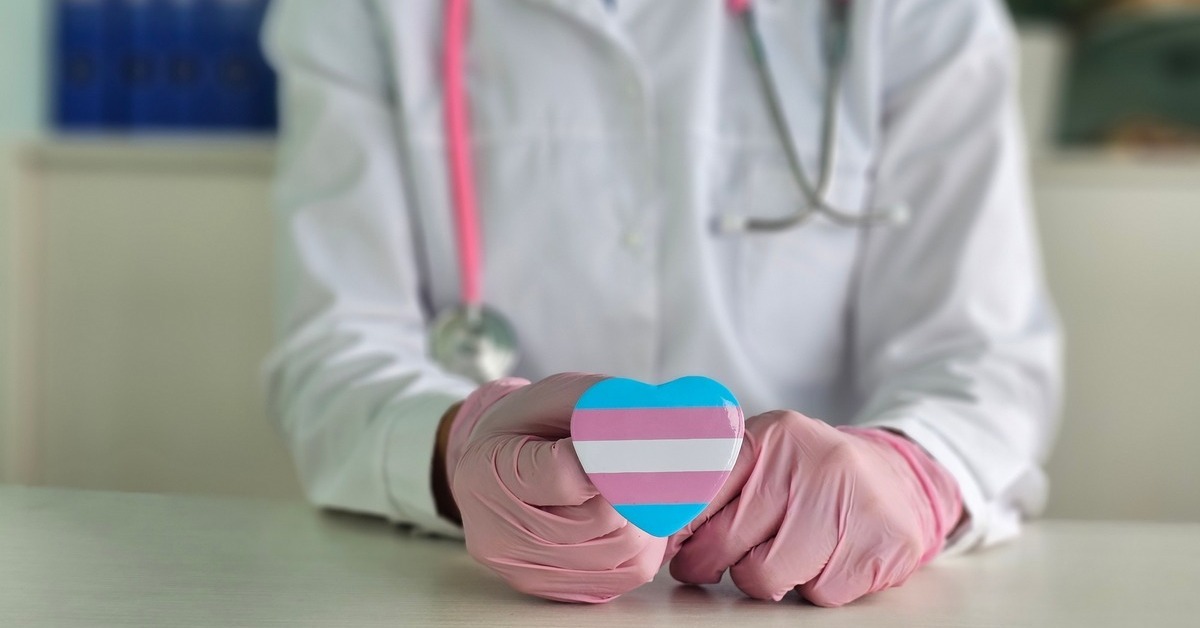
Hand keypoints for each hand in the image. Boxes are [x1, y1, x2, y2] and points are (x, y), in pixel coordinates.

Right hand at [445, 373, 665, 602]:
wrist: (495, 465)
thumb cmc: (529, 425)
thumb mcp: (555, 396)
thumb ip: (601, 407)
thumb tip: (663, 424)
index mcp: (486, 474)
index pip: (565, 476)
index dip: (607, 456)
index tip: (619, 439)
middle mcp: (498, 535)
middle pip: (598, 518)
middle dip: (632, 486)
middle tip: (641, 460)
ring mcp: (526, 570)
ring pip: (620, 551)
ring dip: (645, 515)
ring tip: (639, 485)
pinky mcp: (555, 590)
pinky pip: (624, 575)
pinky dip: (646, 543)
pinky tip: (636, 515)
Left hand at [668, 411, 961, 606]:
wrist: (898, 480)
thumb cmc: (812, 475)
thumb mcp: (766, 456)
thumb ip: (715, 480)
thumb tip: (656, 523)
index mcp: (775, 436)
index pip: (701, 489)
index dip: (676, 528)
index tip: (665, 546)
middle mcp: (814, 462)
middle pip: (727, 541)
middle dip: (713, 562)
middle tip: (715, 563)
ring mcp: (852, 503)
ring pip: (768, 576)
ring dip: (767, 578)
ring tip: (783, 554)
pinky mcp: (882, 544)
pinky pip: (817, 594)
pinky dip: (814, 588)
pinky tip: (824, 560)